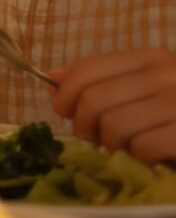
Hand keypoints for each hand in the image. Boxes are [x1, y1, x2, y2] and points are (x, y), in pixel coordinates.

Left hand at [53, 49, 175, 163]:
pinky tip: (154, 157)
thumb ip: (105, 80)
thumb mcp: (148, 90)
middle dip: (86, 127)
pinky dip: (141, 158)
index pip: (89, 70)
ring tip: (129, 148)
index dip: (66, 95)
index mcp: (154, 58)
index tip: (65, 112)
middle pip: (94, 100)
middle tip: (99, 139)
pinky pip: (142, 147)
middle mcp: (168, 73)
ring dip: (114, 146)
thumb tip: (54, 76)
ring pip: (114, 125)